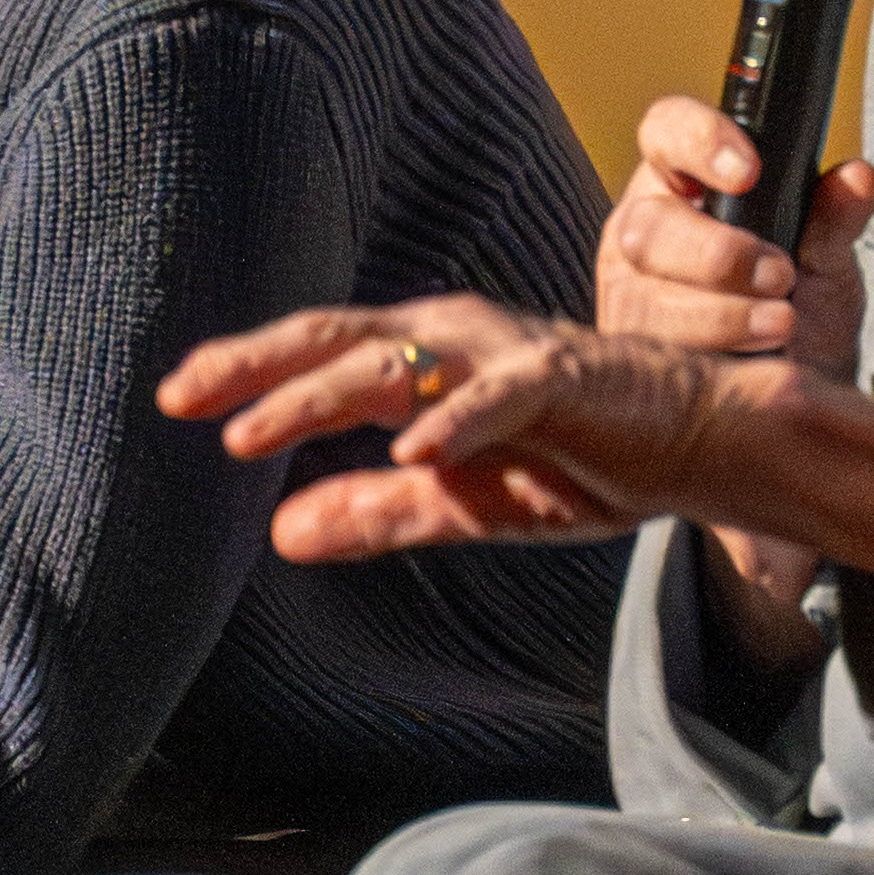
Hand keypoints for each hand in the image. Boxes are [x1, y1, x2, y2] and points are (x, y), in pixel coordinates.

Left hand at [170, 293, 756, 562]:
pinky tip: (412, 452)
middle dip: (254, 367)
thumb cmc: (581, 463)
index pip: (320, 356)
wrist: (697, 442)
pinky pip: (499, 397)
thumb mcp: (463, 502)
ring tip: (250, 435)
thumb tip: (280, 534)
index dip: (248, 373)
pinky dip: (454, 423)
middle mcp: (454, 339)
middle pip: (335, 341)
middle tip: (181, 397)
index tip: (176, 399)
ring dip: (317, 398)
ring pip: (395, 366)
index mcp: (426, 360)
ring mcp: (505, 354)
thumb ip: (377, 513)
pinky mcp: (563, 379)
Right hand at [601, 101, 873, 370]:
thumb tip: (857, 177)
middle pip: (649, 224)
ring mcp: (629, 292)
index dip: (699, 142)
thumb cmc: (802, 314)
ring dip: (724, 314)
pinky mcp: (631, 349)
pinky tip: (751, 361)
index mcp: (686, 183)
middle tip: (780, 276)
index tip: (748, 173)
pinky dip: (714, 356)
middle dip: (721, 255)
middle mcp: (646, 229)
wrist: (801, 390)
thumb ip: (835, 216)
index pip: (668, 132)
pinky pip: (655, 353)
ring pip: (648, 294)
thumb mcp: (828, 260)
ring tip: (780, 322)